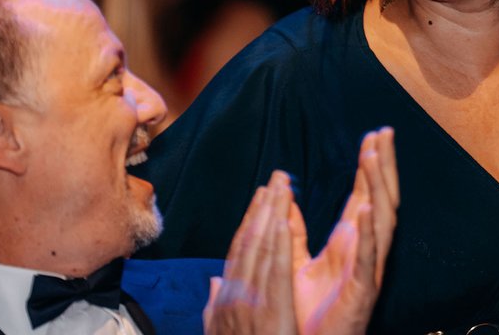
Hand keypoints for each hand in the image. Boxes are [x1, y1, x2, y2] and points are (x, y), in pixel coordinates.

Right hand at [204, 172, 296, 334]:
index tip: (261, 195)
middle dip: (262, 208)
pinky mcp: (268, 311)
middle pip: (249, 244)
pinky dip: (278, 242)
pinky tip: (283, 219)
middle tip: (276, 179)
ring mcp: (248, 303)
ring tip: (282, 186)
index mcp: (227, 301)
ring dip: (270, 214)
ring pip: (260, 249)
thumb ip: (216, 305)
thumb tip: (215, 279)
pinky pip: (275, 271)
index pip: (240, 252)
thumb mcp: (220, 331)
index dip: (251, 221)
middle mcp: (234, 297)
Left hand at [206, 127, 397, 334]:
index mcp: (349, 245)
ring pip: (381, 223)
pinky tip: (366, 211)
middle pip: (380, 200)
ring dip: (378, 189)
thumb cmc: (307, 317)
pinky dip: (368, 235)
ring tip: (373, 158)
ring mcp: (366, 271)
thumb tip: (284, 199)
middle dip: (382, 166)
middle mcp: (364, 253)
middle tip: (383, 132)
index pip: (364, 195)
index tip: (373, 135)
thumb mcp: (296, 264)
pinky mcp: (361, 293)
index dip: (369, 167)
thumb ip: (294, 232)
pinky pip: (366, 260)